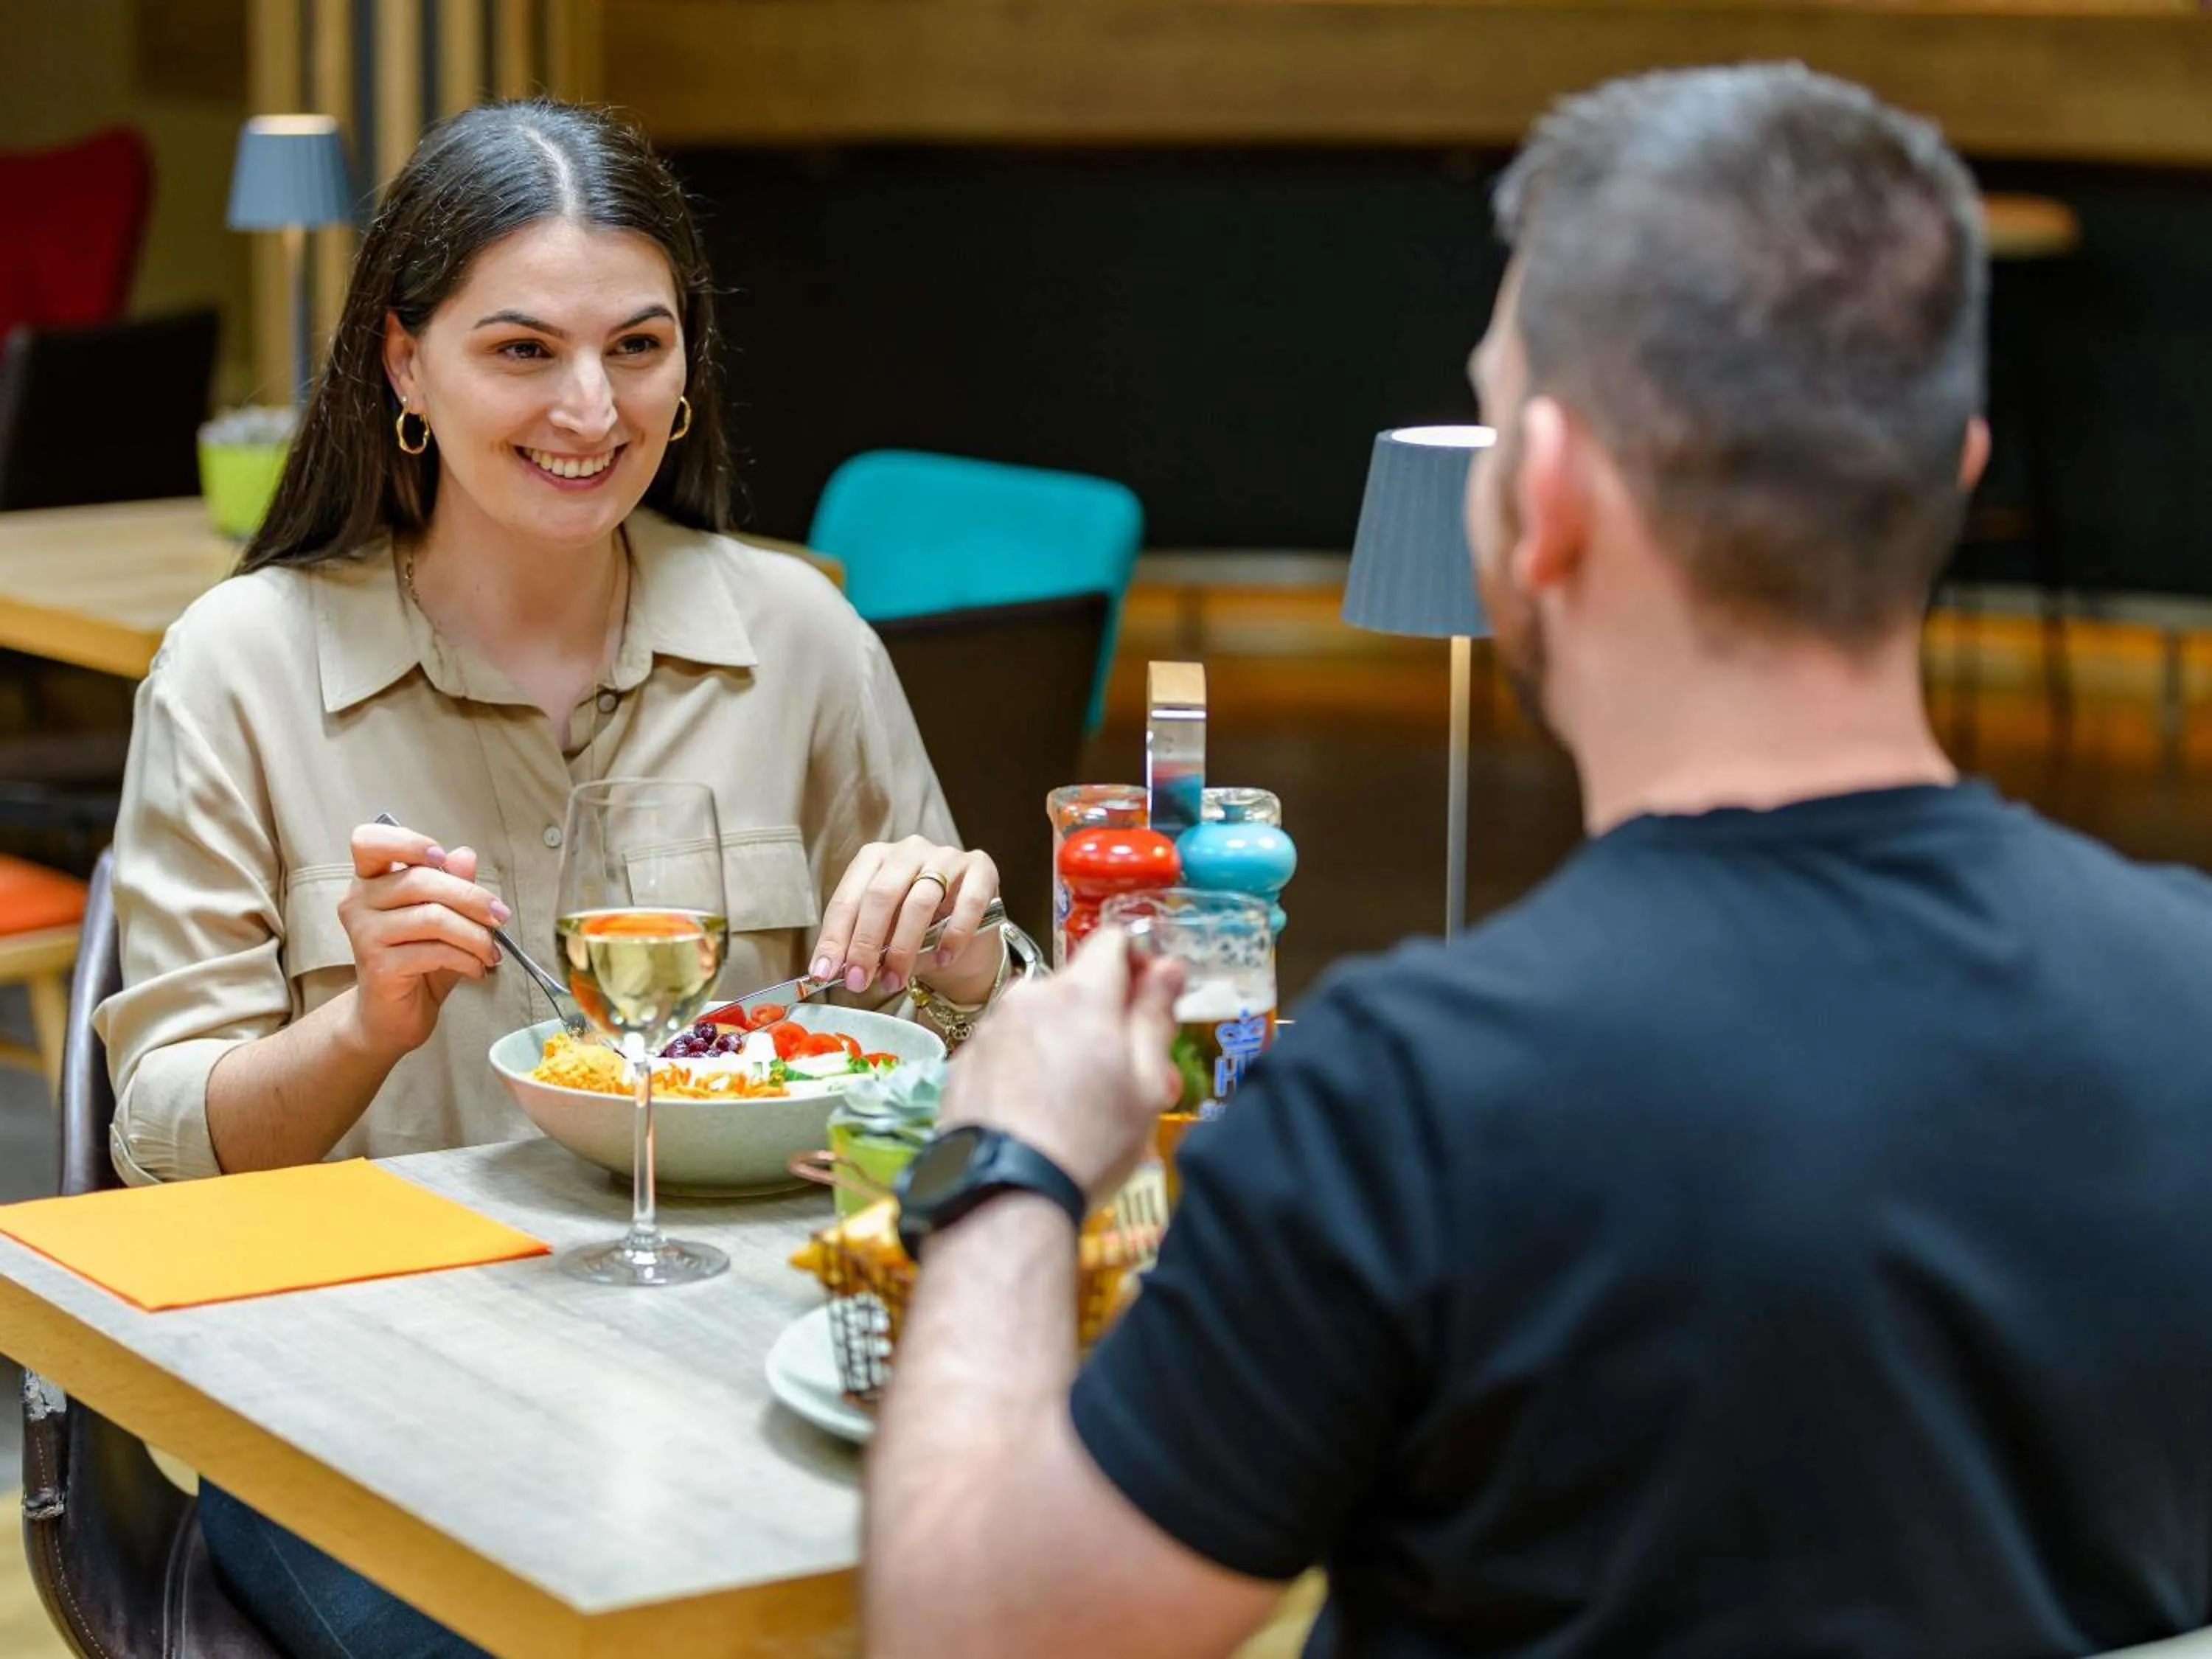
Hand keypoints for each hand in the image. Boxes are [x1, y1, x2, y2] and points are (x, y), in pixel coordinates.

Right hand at [340, 821, 507, 1057]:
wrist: (393, 1014)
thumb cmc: (418, 958)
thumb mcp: (442, 916)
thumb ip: (451, 884)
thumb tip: (464, 855)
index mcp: (370, 879)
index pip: (370, 841)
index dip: (407, 842)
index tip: (441, 857)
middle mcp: (358, 901)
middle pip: (419, 881)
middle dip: (471, 898)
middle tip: (501, 916)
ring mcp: (364, 934)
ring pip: (432, 918)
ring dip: (475, 935)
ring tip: (492, 951)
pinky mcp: (378, 966)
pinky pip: (434, 951)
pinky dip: (466, 959)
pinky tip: (477, 969)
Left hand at [812, 836, 1000, 999]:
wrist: (967, 931)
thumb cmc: (916, 930)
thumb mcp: (883, 936)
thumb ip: (862, 945)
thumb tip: (834, 970)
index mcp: (875, 858)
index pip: (848, 898)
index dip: (834, 937)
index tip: (824, 973)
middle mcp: (908, 850)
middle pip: (881, 895)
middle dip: (865, 943)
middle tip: (858, 981)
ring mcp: (947, 856)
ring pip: (920, 901)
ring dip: (903, 948)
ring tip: (895, 981)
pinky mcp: (981, 869)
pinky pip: (967, 903)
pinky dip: (953, 936)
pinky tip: (943, 959)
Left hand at [936, 926, 1184, 1202]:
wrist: (1003, 1198)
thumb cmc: (1090, 1142)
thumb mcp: (1145, 1084)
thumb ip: (1155, 1016)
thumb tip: (1169, 965)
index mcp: (1080, 994)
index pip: (1113, 941)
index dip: (1139, 962)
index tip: (1151, 1002)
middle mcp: (1027, 997)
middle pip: (1076, 986)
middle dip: (1103, 1016)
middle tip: (1123, 1075)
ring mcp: (988, 1030)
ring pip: (1038, 1018)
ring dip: (1061, 1041)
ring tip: (1075, 1104)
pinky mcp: (961, 1064)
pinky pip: (1005, 1049)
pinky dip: (1023, 1067)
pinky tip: (1033, 1114)